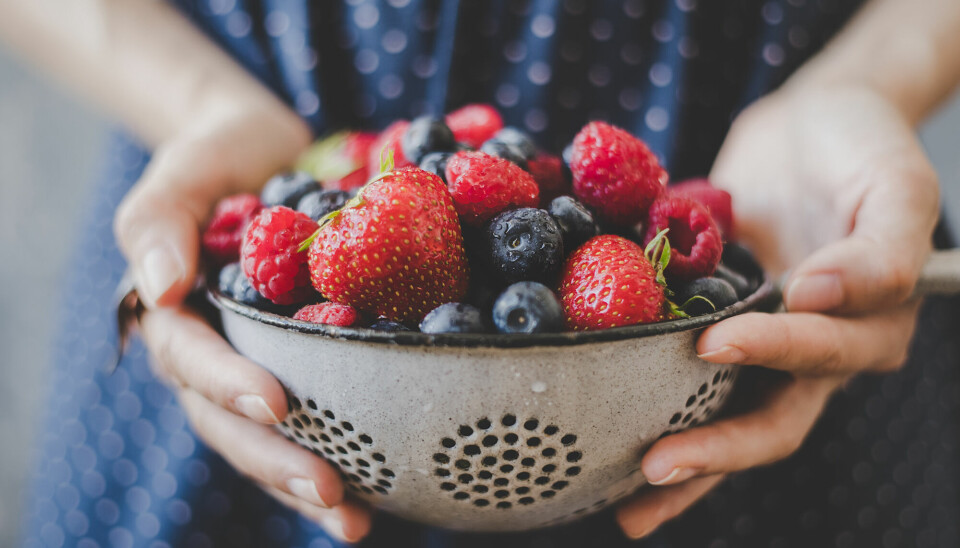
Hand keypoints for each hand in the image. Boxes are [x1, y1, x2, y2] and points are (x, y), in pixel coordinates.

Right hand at [114, 104, 372, 542]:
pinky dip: (343, 454)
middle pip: (232, 424)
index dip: (230, 386)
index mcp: (178, 315)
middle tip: (330, 491)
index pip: (193, 361)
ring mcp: (259, 364)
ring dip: (306, 484)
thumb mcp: (185, 169)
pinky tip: (380, 489)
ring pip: (270, 440)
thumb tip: (159, 287)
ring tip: (354, 519)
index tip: (278, 404)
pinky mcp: (306, 363)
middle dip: (278, 462)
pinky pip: (317, 419)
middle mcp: (215, 353)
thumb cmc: (220, 155)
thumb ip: (160, 221)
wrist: (266, 150)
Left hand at [617, 84, 938, 537]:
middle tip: (656, 467)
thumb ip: (880, 247)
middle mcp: (817, 350)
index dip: (772, 353)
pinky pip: (688, 378)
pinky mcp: (720, 326)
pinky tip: (609, 437)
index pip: (819, 355)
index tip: (715, 342)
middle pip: (772, 419)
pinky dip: (656, 407)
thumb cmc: (861, 146)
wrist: (810, 126)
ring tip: (629, 502)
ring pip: (728, 419)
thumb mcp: (895, 184)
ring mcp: (765, 345)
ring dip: (687, 464)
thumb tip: (819, 293)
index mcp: (869, 324)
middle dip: (716, 450)